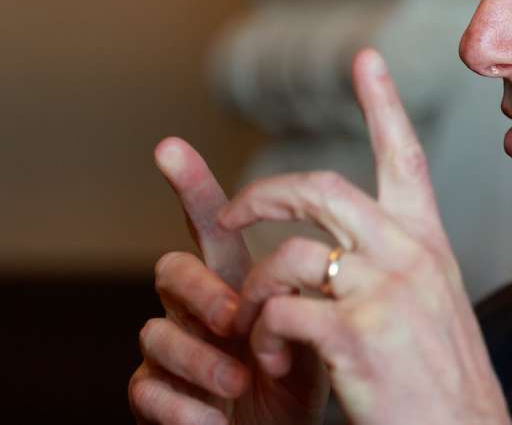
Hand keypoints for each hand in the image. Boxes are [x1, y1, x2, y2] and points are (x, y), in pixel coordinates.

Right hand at [129, 138, 328, 424]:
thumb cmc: (301, 373)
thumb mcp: (317, 321)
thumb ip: (315, 281)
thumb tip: (332, 244)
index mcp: (235, 280)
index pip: (212, 227)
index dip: (192, 187)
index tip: (170, 145)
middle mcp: (194, 306)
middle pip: (171, 269)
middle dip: (201, 290)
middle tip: (236, 318)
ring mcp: (169, 348)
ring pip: (158, 332)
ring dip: (200, 358)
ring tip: (239, 382)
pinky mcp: (154, 395)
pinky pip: (147, 388)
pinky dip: (181, 406)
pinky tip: (212, 419)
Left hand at [217, 49, 510, 424]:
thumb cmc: (442, 379)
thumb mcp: (433, 304)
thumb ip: (396, 265)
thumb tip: (342, 247)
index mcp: (427, 244)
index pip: (404, 157)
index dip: (383, 104)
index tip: (366, 59)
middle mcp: (410, 256)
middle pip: (322, 188)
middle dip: (261, 195)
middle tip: (228, 217)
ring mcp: (385, 293)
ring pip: (288, 255)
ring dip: (253, 292)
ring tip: (255, 328)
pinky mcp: (358, 336)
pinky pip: (282, 314)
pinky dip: (263, 337)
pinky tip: (275, 360)